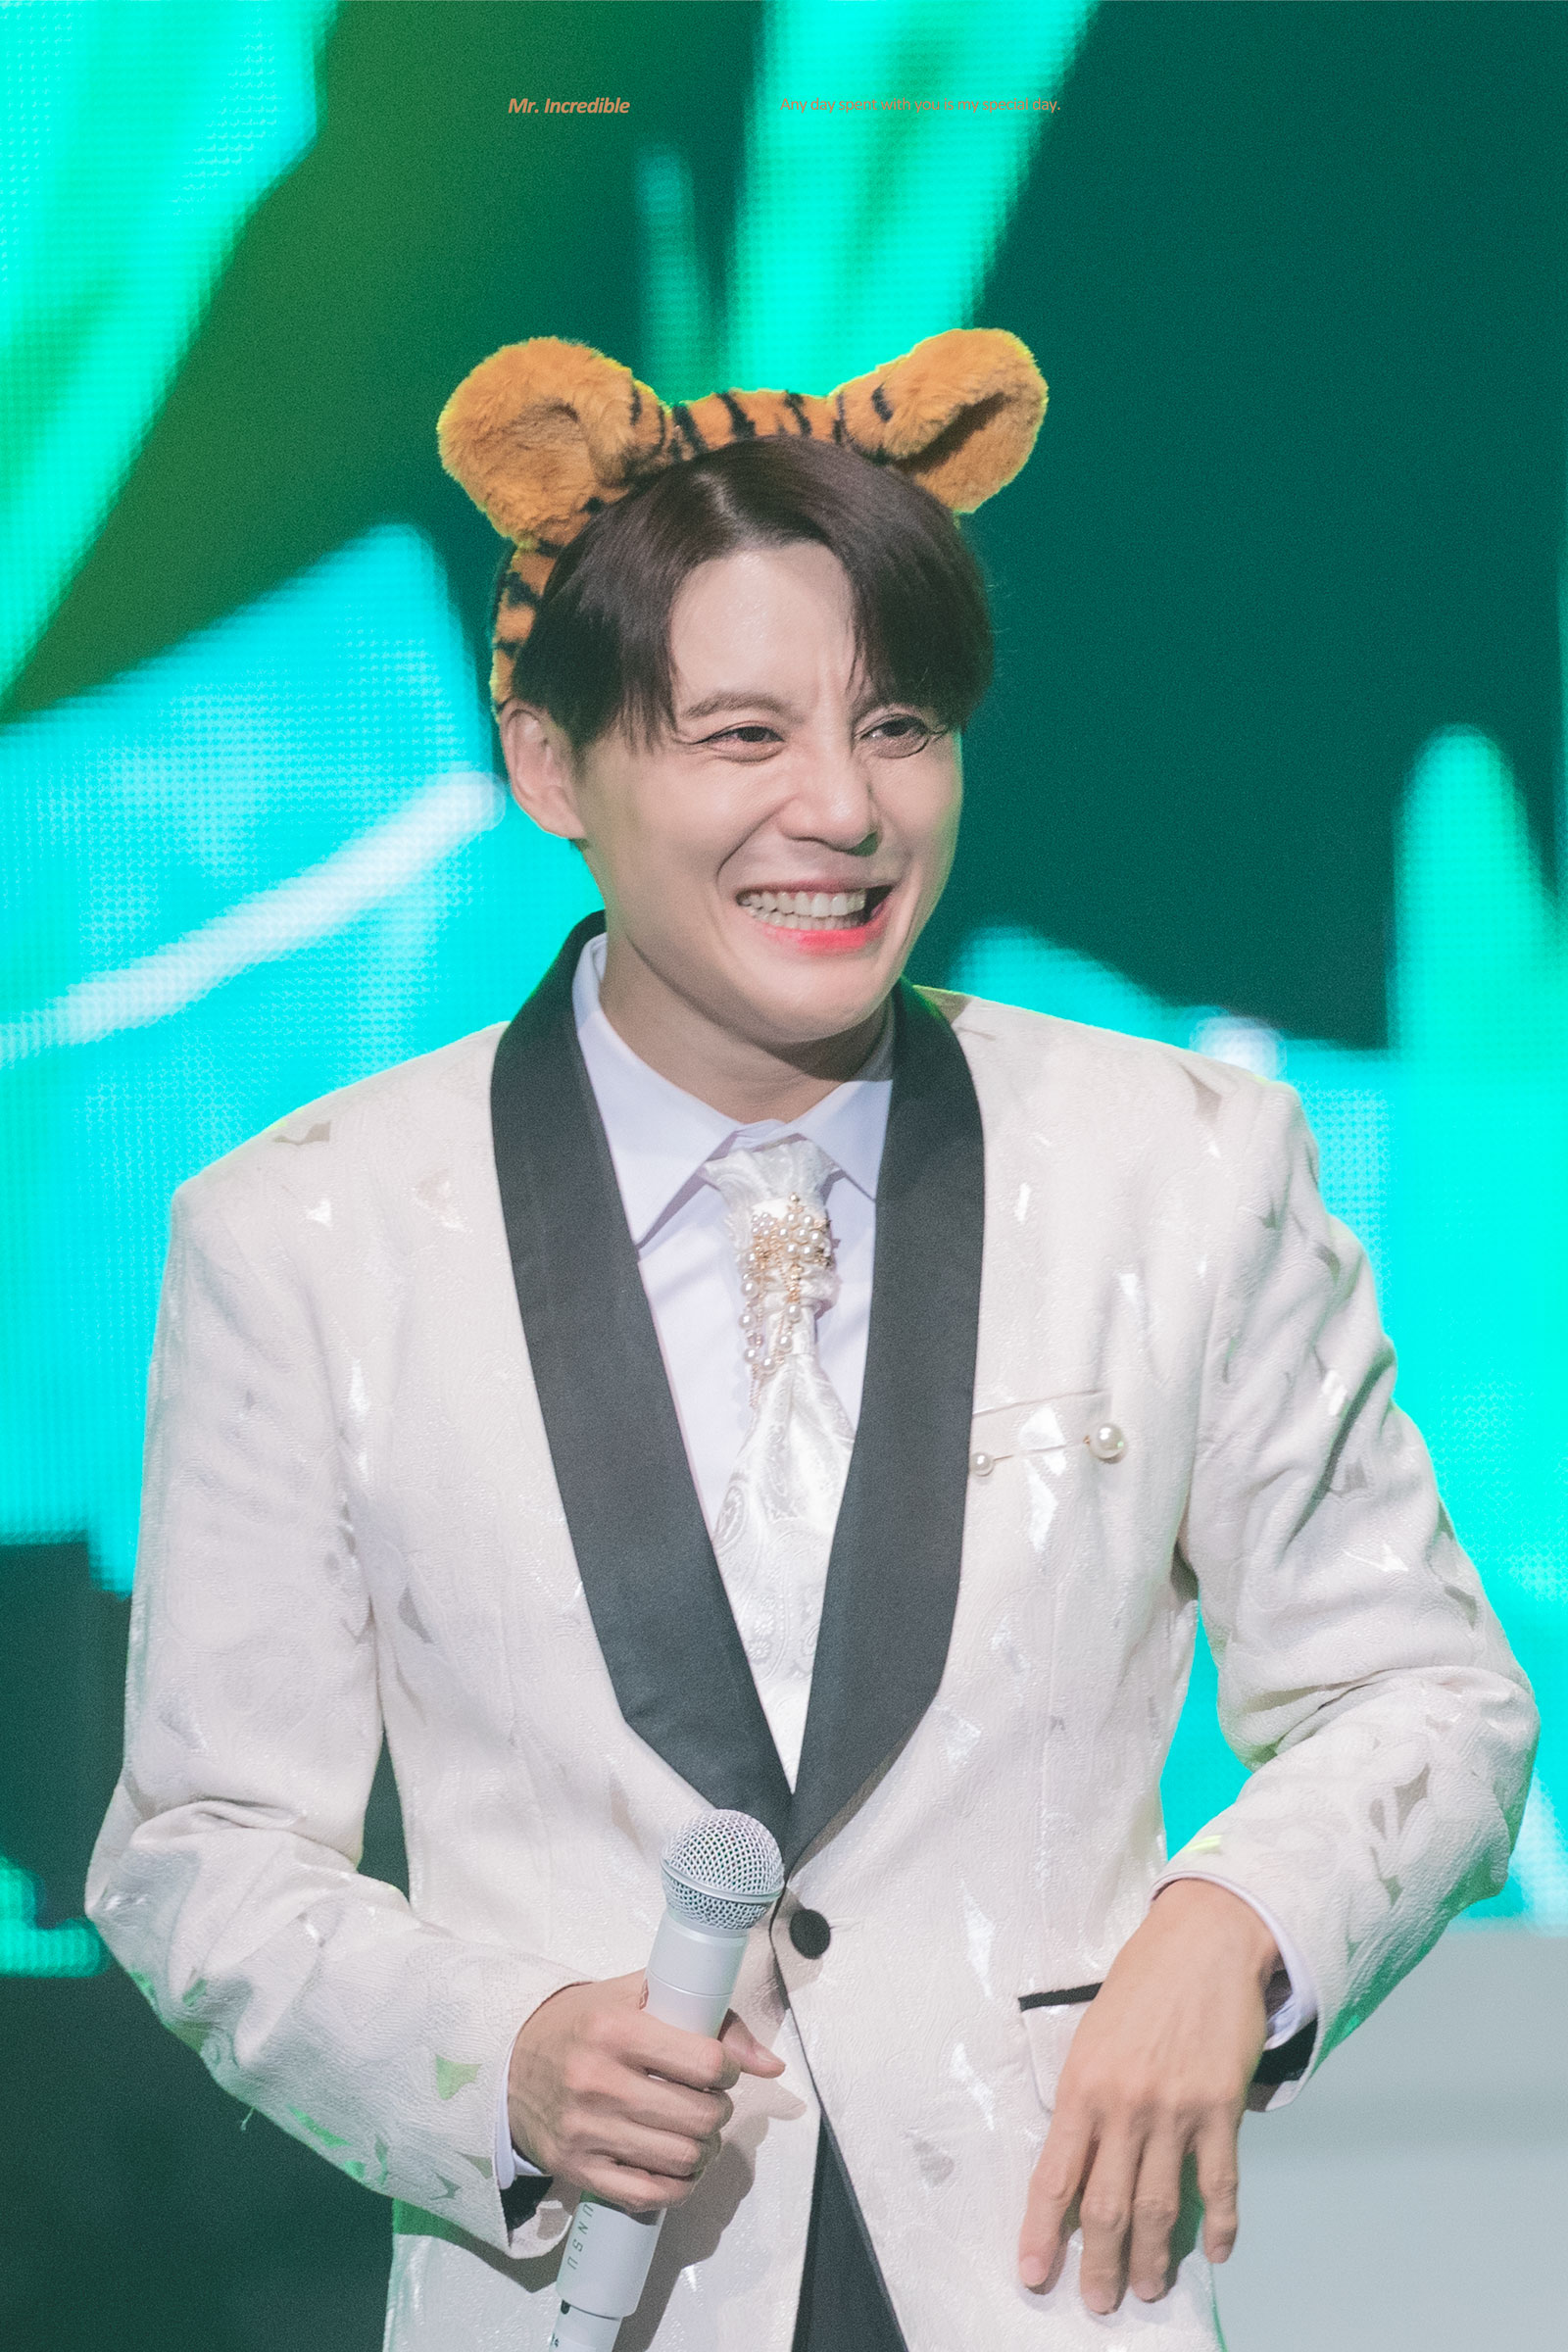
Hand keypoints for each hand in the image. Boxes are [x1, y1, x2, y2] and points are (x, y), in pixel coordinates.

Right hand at [507, 1971, 785, 2213]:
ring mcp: (586, 2131)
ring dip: (705, 2150)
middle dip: (719, 2112)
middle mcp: (598, 2081)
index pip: (704, 2062)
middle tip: (710, 2103)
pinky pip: (648, 2195)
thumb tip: (769, 2064)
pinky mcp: (578, 2170)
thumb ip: (708, 2018)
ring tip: (698, 2134)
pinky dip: (678, 2187)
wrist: (510, 2064)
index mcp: (616, 2029)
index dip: (727, 2069)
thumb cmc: (584, 2024)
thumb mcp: (638, 1996)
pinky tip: (680, 2168)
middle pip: (698, 2116)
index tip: (720, 2069)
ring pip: (680, 2158)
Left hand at [1018, 1880, 1277, 2311]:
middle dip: (1099, 2264)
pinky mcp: (1221, 2108)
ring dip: (1152, 2258)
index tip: (1035, 2275)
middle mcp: (1125, 2105)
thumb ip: (1087, 2099)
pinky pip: (1218, 2183)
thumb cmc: (1140, 1984)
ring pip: (1160, 2207)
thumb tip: (1080, 2163)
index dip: (1043, 2233)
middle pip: (1107, 2207)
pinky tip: (1214, 2251)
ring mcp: (1175, 2110)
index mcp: (1082, 2085)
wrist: (1202, 1943)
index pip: (1054, 2177)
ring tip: (1146, 2288)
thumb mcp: (1092, 2035)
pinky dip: (1218, 2224)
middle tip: (1099, 2303)